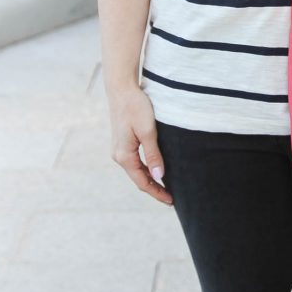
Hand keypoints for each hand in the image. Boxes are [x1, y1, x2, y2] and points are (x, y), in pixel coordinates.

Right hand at [107, 86, 173, 205]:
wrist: (122, 89)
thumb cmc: (136, 107)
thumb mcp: (148, 131)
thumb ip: (153, 155)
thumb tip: (159, 177)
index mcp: (124, 156)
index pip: (142, 182)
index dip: (157, 193)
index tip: (171, 201)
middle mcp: (119, 156)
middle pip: (139, 179)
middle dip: (154, 189)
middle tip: (172, 198)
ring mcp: (119, 149)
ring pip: (137, 171)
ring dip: (150, 180)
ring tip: (166, 187)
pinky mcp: (123, 142)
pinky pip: (135, 162)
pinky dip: (146, 169)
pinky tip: (156, 170)